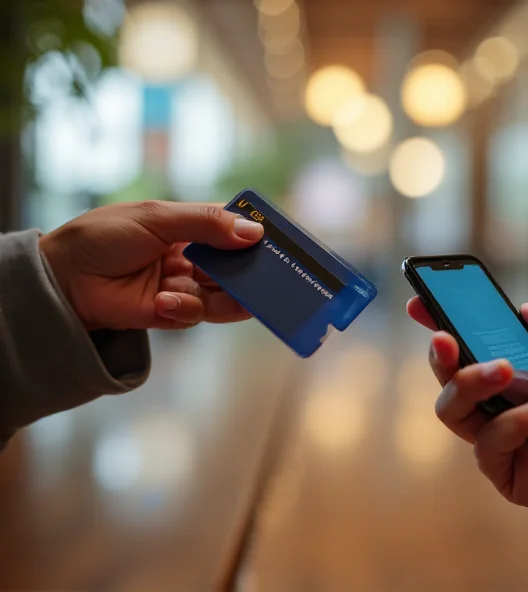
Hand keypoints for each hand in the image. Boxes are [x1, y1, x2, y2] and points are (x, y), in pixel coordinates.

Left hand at [40, 201, 263, 331]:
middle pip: (234, 264)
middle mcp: (190, 255)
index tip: (279, 238)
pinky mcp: (171, 312)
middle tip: (274, 274)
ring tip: (241, 295)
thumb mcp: (157, 218)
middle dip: (252, 269)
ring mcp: (182, 284)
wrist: (62, 279)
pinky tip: (165, 300)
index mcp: (187, 226)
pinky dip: (186, 307)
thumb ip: (206, 224)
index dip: (255, 232)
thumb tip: (254, 232)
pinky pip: (196, 312)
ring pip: (223, 292)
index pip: (231, 227)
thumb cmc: (103, 237)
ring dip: (229, 294)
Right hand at [407, 297, 527, 525]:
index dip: (443, 332)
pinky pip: (489, 444)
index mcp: (523, 380)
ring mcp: (507, 444)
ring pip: (453, 413)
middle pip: (450, 384)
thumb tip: (522, 307)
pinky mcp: (511, 476)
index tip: (420, 306)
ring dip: (474, 384)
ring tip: (506, 370)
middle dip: (443, 358)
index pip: (470, 355)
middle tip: (447, 339)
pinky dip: (517, 420)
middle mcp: (507, 411)